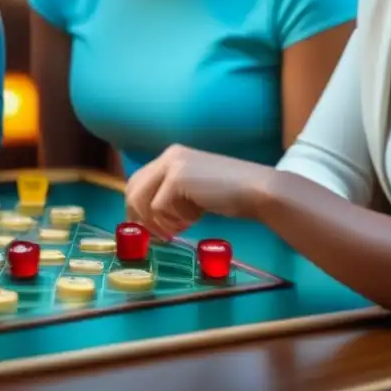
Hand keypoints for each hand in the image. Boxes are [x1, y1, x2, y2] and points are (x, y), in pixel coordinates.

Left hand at [125, 145, 274, 237]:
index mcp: (172, 156)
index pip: (138, 181)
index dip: (135, 206)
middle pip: (134, 189)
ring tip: (181, 227)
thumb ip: (172, 195)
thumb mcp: (194, 191)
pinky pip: (159, 208)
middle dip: (139, 216)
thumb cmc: (231, 194)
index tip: (142, 227)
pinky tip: (192, 220)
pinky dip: (173, 221)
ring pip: (143, 200)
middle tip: (154, 234)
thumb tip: (149, 217)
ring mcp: (171, 165)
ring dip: (158, 221)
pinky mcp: (177, 179)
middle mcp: (168, 156)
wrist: (256, 191)